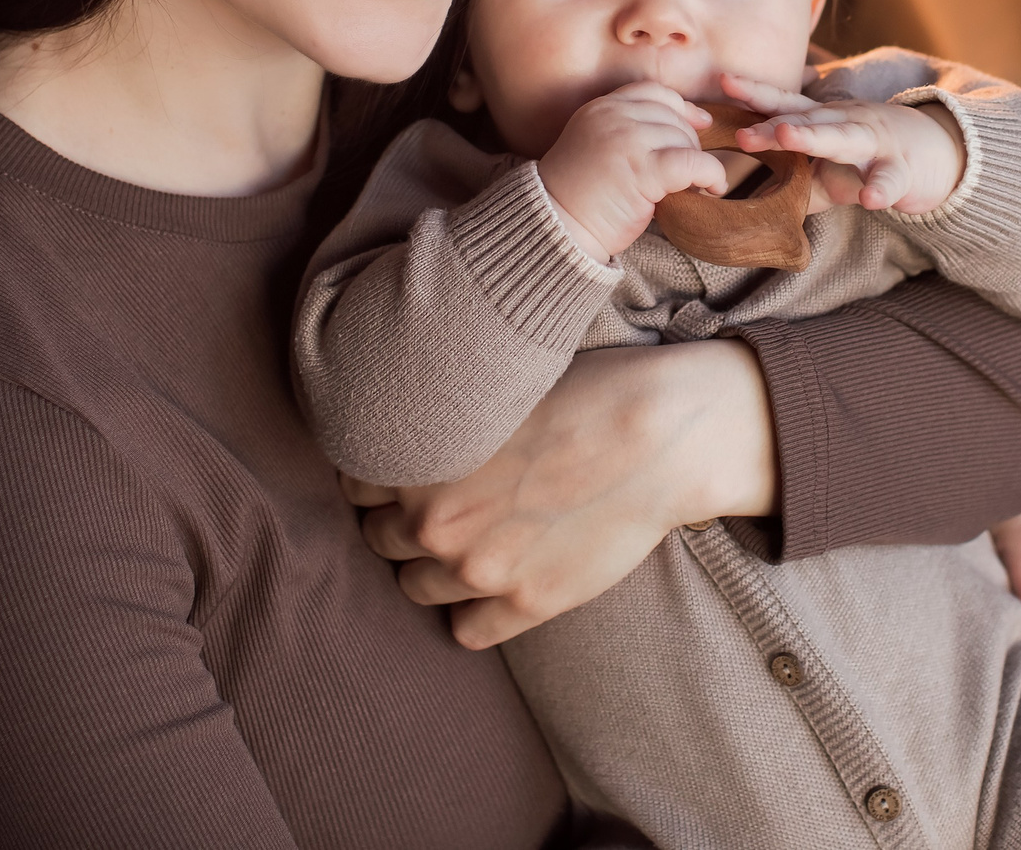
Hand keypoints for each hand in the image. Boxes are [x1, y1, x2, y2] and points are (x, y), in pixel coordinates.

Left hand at [343, 339, 776, 649]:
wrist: (663, 433)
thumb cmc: (587, 392)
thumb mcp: (495, 389)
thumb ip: (442, 424)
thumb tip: (410, 431)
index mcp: (420, 460)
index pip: (357, 483)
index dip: (384, 476)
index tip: (409, 471)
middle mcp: (435, 522)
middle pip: (380, 539)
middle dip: (403, 522)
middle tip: (444, 502)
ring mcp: (479, 570)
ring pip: (415, 589)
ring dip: (434, 569)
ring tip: (471, 541)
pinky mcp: (526, 604)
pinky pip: (465, 631)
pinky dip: (472, 613)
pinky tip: (496, 582)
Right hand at [536, 82, 727, 261]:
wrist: (557, 227)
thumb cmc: (580, 196)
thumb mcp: (597, 146)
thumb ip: (629, 130)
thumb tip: (692, 125)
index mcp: (601, 108)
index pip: (654, 93)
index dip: (681, 108)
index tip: (699, 125)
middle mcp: (613, 116)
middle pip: (673, 117)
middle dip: (689, 144)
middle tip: (689, 173)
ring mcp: (627, 140)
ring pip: (685, 139)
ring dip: (698, 164)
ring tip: (696, 186)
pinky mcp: (643, 171)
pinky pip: (694, 163)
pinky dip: (712, 175)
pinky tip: (713, 189)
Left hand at [718, 73, 965, 214]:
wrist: (942, 154)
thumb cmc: (874, 162)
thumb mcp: (829, 171)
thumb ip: (793, 182)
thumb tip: (748, 205)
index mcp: (826, 120)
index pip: (786, 104)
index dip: (755, 93)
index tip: (723, 81)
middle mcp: (848, 123)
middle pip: (807, 119)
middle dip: (773, 123)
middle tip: (741, 132)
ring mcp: (877, 143)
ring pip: (845, 138)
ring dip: (815, 137)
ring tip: (787, 136)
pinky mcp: (904, 169)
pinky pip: (892, 179)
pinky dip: (883, 188)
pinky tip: (871, 198)